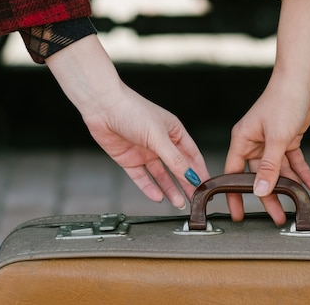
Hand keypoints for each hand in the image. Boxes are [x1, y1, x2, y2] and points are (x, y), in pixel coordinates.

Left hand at [46, 34, 208, 208]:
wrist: (102, 107)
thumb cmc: (132, 110)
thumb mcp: (158, 136)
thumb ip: (174, 159)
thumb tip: (191, 175)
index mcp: (173, 131)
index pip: (191, 155)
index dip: (199, 170)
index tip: (206, 186)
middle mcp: (160, 142)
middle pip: (177, 167)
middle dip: (186, 183)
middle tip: (194, 199)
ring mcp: (144, 151)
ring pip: (161, 175)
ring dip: (170, 188)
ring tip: (179, 202)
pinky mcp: (129, 159)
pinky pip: (142, 177)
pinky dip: (149, 187)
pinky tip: (158, 196)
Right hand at [224, 0, 309, 224]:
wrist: (302, 81)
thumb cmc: (283, 100)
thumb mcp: (276, 138)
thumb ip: (269, 167)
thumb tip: (260, 191)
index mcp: (242, 139)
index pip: (233, 172)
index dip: (234, 193)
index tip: (237, 213)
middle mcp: (254, 141)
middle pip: (258, 175)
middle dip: (268, 195)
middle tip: (275, 215)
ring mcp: (271, 140)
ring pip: (277, 170)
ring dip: (287, 185)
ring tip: (295, 203)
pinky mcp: (287, 138)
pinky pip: (292, 160)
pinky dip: (301, 171)